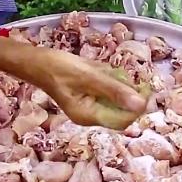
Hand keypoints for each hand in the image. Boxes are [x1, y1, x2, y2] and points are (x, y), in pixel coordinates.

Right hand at [33, 48, 147, 129]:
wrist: (36, 61)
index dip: (137, 106)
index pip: (123, 120)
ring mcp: (89, 105)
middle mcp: (90, 115)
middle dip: (128, 93)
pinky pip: (107, 91)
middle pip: (121, 111)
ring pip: (116, 100)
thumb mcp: (89, 76)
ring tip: (107, 70)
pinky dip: (109, 80)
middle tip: (129, 74)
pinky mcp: (88, 95)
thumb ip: (115, 90)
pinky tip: (101, 69)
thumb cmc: (59, 67)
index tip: (145, 87)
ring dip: (118, 84)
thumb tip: (140, 104)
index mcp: (88, 116)